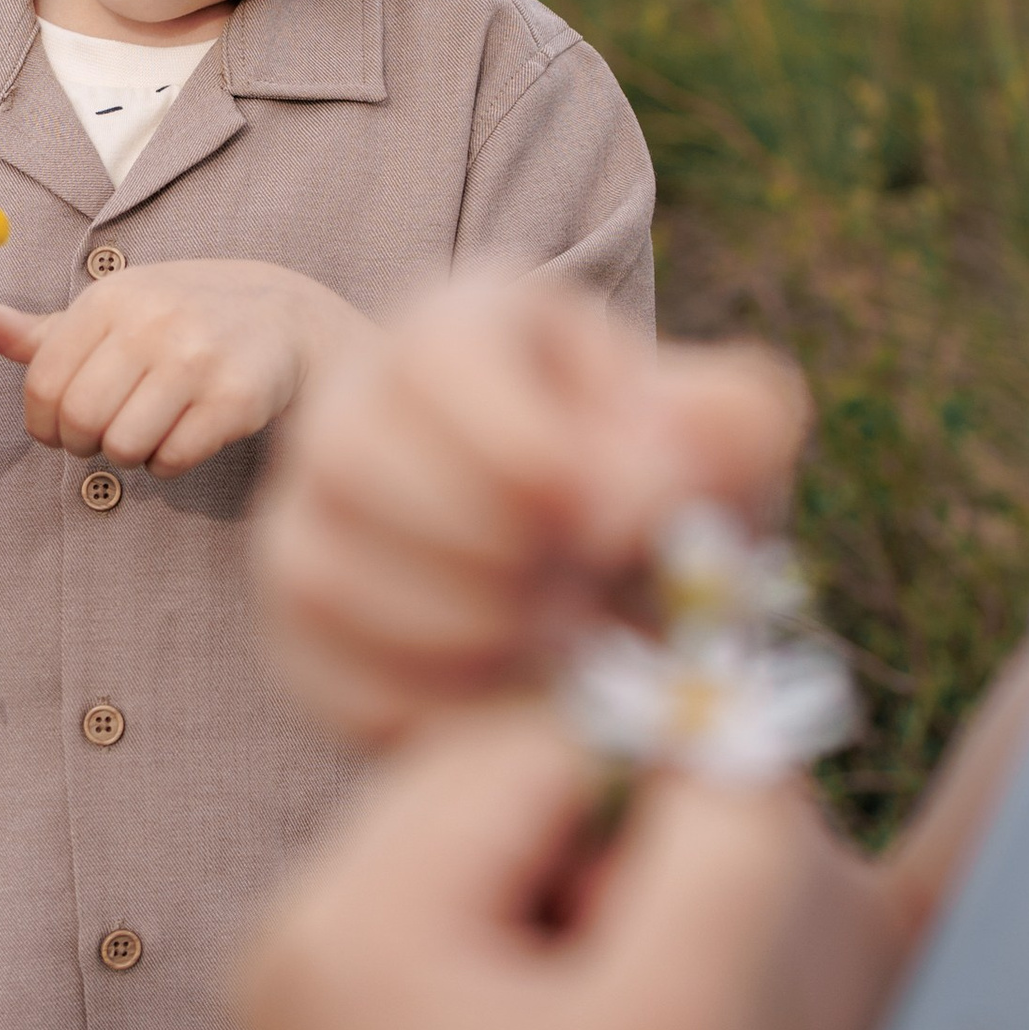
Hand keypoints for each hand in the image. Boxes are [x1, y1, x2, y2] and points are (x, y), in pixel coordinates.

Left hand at [0, 259, 370, 477]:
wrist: (285, 319)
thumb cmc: (183, 318)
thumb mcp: (117, 309)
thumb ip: (48, 331)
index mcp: (111, 298)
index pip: (43, 382)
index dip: (43, 421)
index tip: (61, 427)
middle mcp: (152, 323)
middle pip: (79, 420)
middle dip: (83, 444)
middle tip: (103, 437)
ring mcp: (197, 360)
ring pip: (123, 445)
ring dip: (128, 455)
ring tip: (147, 432)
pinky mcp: (236, 399)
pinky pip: (172, 460)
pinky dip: (168, 463)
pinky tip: (182, 437)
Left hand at [236, 701, 878, 1029]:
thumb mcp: (680, 1018)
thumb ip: (725, 843)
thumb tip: (735, 722)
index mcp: (346, 918)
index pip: (519, 742)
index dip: (644, 764)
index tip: (729, 839)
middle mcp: (288, 934)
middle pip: (477, 780)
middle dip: (596, 829)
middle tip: (667, 947)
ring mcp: (290, 990)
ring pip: (467, 843)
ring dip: (569, 885)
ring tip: (619, 1015)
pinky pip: (439, 916)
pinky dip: (526, 941)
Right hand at [257, 275, 809, 744]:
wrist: (620, 589)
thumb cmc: (670, 486)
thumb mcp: (730, 433)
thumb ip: (727, 425)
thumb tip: (626, 492)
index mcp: (464, 324)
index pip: (434, 352)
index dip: (517, 446)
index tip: (606, 526)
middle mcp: (358, 402)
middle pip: (350, 456)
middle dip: (483, 553)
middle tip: (583, 606)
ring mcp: (309, 513)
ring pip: (319, 569)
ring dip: (455, 634)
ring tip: (556, 655)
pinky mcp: (298, 621)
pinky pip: (316, 667)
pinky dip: (420, 705)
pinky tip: (507, 701)